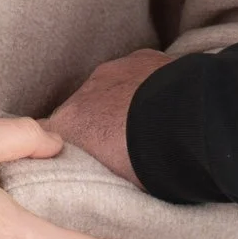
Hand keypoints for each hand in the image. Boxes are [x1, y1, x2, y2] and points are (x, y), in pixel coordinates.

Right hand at [41, 49, 173, 187]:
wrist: (190, 125)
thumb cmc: (150, 163)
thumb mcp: (112, 181)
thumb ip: (92, 173)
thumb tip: (96, 180)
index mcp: (71, 122)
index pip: (47, 134)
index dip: (60, 147)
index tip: (71, 159)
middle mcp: (87, 90)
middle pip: (80, 109)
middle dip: (94, 124)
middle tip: (116, 146)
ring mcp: (115, 69)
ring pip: (109, 88)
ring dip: (120, 104)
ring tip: (144, 125)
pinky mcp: (143, 57)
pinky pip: (137, 74)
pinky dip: (143, 87)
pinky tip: (162, 103)